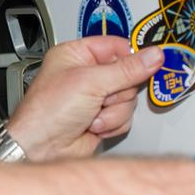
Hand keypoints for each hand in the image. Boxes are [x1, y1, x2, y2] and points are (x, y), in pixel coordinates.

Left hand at [8, 37, 162, 160]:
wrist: (41, 148)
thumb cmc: (47, 112)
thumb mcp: (90, 82)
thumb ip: (127, 69)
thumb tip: (153, 55)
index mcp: (76, 55)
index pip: (115, 46)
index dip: (131, 55)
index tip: (147, 61)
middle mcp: (85, 74)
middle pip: (127, 74)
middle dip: (117, 91)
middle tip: (102, 96)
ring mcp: (94, 98)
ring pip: (128, 99)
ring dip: (113, 110)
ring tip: (92, 114)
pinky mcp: (101, 118)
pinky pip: (125, 117)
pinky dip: (112, 123)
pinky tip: (93, 126)